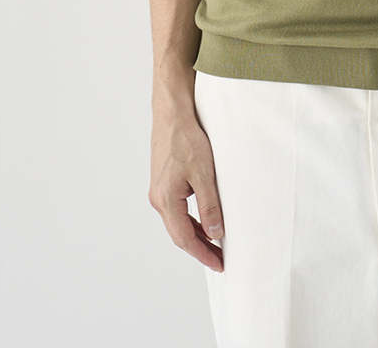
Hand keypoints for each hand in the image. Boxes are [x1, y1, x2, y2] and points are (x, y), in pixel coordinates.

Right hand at [149, 107, 224, 271]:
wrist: (173, 114)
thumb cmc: (186, 139)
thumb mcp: (204, 174)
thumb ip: (210, 205)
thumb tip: (215, 233)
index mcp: (166, 200)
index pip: (185, 238)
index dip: (203, 254)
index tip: (219, 264)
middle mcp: (158, 199)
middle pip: (179, 234)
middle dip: (200, 248)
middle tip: (219, 259)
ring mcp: (158, 190)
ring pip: (177, 222)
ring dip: (195, 234)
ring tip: (215, 244)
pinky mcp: (163, 182)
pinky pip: (176, 209)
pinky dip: (190, 219)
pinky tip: (204, 221)